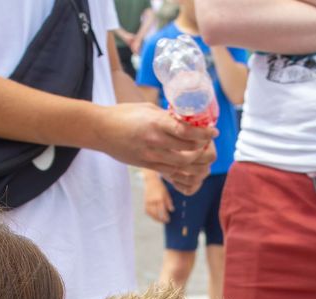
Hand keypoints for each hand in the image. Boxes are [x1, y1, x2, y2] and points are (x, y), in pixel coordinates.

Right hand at [95, 104, 215, 194]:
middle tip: (210, 145)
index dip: (204, 133)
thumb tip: (185, 119)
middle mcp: (155, 141)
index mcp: (156, 122)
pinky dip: (184, 170)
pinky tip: (189, 165)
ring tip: (202, 156)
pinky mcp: (147, 166)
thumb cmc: (123, 115)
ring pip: (183, 165)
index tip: (214, 132)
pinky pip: (171, 172)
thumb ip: (166, 116)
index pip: (187, 130)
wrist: (101, 130)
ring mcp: (151, 156)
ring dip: (197, 163)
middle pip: (189, 151)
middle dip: (205, 150)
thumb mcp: (147, 108)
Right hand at [144, 174, 172, 222]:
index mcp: (159, 198)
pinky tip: (155, 217)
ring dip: (155, 218)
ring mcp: (148, 202)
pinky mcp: (145, 202)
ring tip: (160, 221)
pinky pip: (147, 211)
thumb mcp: (166, 193)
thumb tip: (172, 210)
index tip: (168, 220)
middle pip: (156, 213)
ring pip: (151, 213)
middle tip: (165, 221)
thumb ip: (169, 202)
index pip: (162, 210)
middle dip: (161, 219)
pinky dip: (151, 215)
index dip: (165, 216)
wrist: (151, 181)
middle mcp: (153, 201)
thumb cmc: (160, 187)